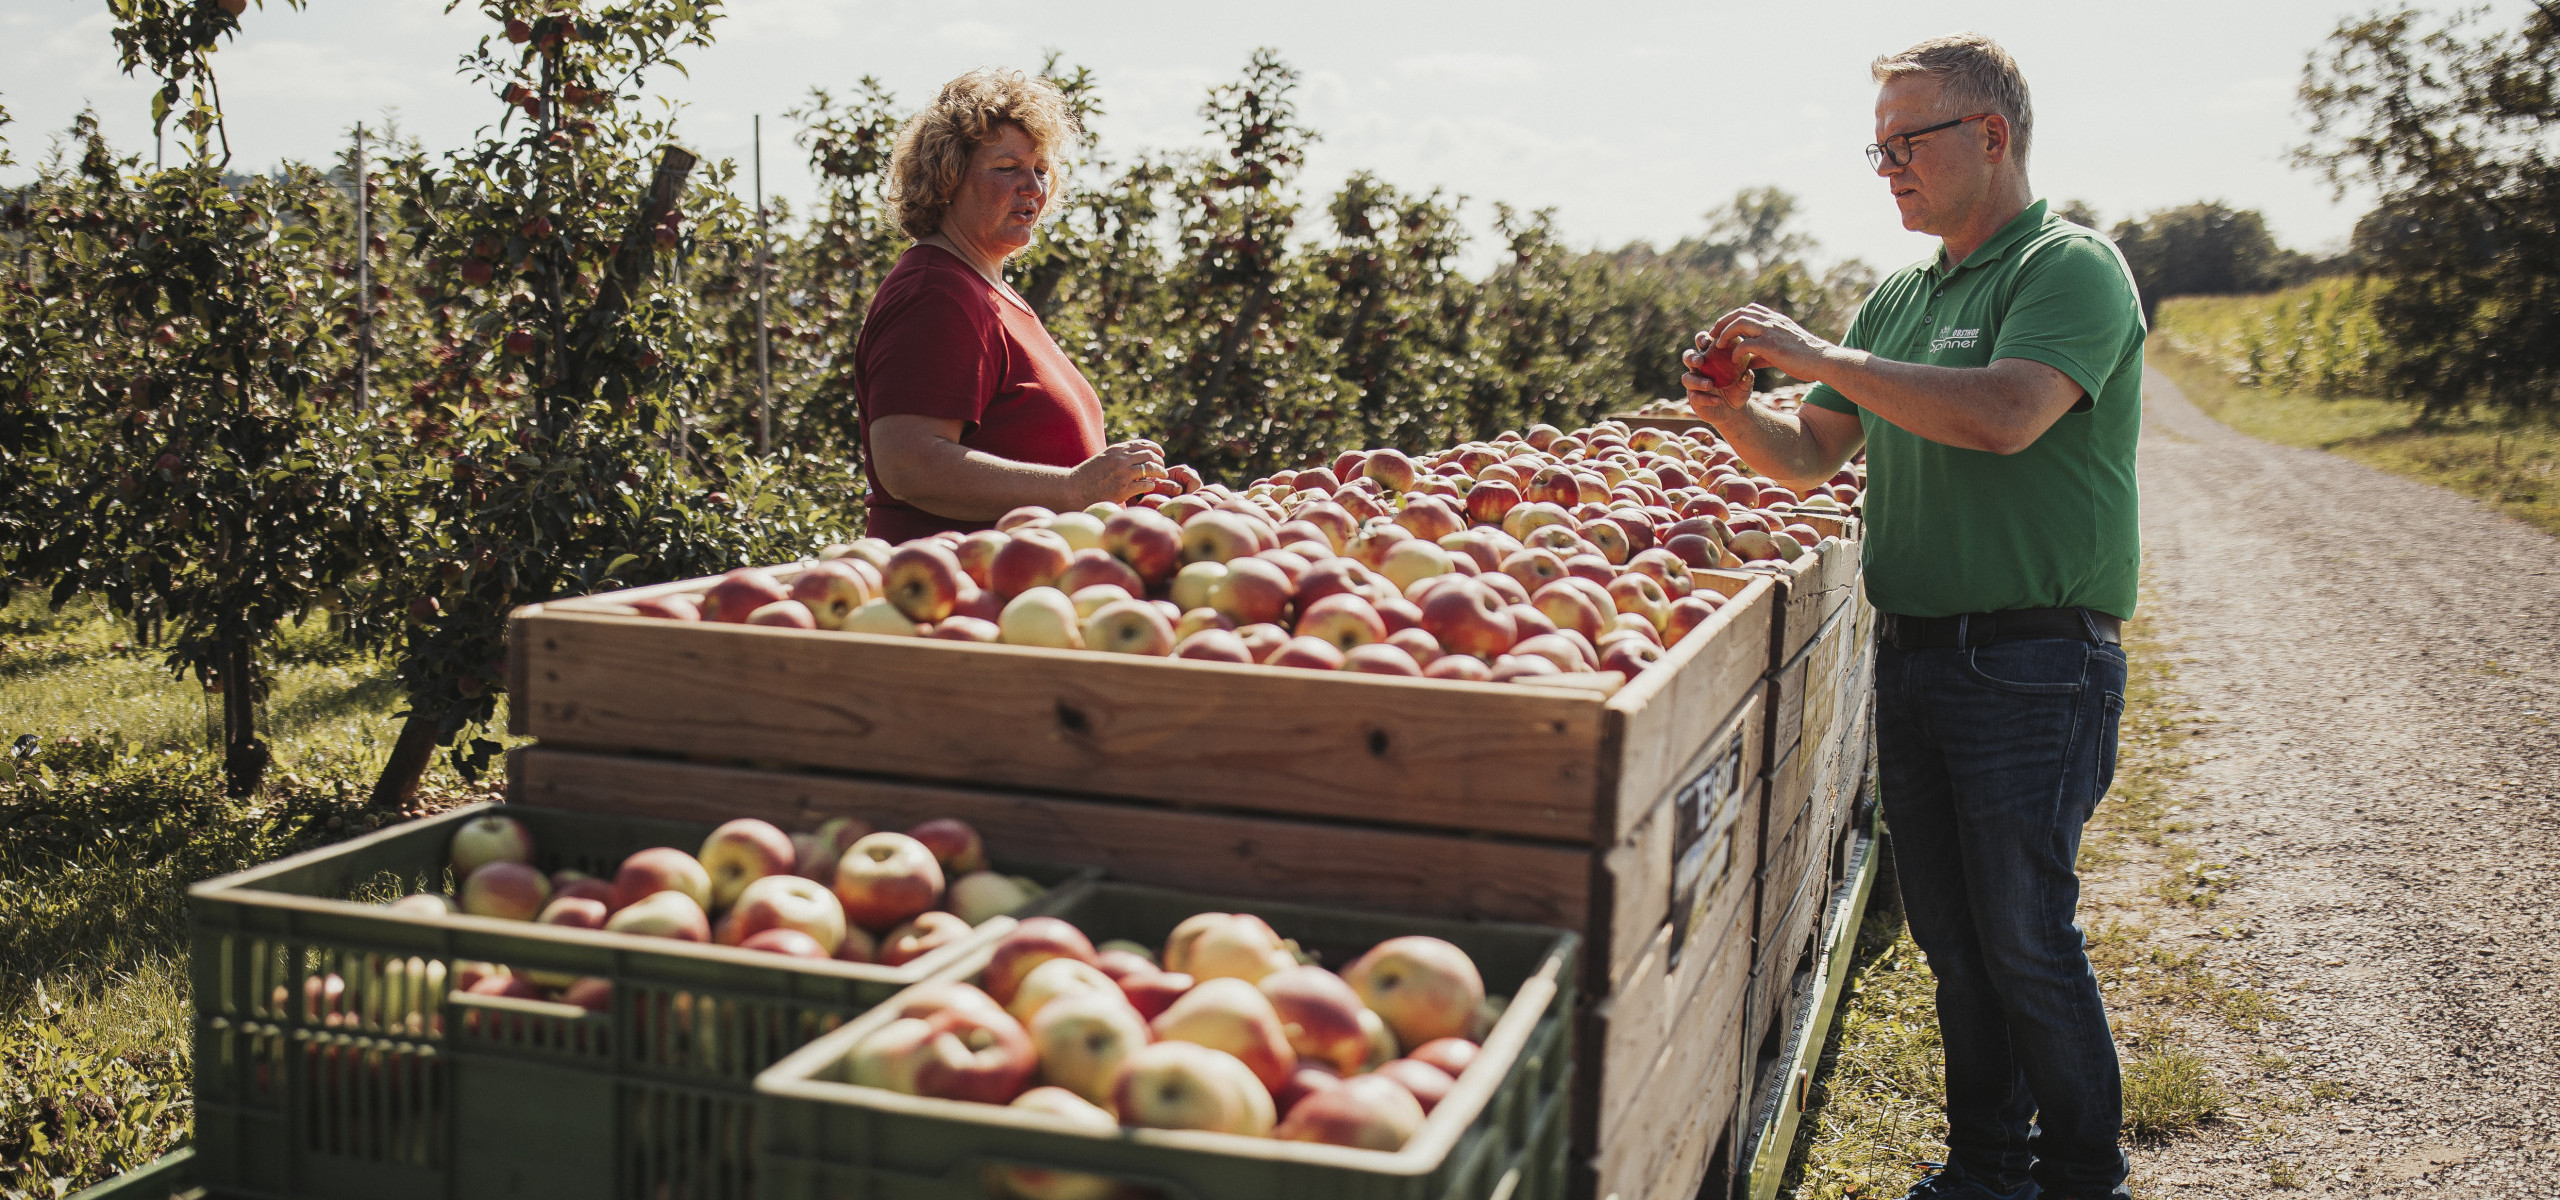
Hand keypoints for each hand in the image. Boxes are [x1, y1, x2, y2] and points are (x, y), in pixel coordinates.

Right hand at [1069, 439, 1166, 505]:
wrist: (1073, 488)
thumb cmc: (1088, 475)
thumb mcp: (1104, 458)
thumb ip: (1119, 455)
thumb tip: (1136, 455)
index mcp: (1116, 450)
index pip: (1142, 444)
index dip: (1155, 448)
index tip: (1160, 454)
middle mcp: (1120, 459)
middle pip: (1149, 455)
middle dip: (1159, 461)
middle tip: (1162, 468)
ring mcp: (1122, 474)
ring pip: (1151, 468)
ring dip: (1160, 472)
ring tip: (1162, 476)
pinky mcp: (1122, 489)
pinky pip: (1146, 484)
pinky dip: (1151, 485)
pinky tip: (1150, 487)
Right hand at [1680, 310, 1753, 416]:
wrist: (1734, 410)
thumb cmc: (1740, 389)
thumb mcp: (1746, 382)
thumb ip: (1746, 376)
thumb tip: (1747, 372)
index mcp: (1710, 357)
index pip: (1702, 342)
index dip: (1702, 339)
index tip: (1708, 342)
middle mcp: (1699, 368)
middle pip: (1687, 357)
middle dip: (1691, 357)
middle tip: (1700, 361)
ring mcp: (1694, 383)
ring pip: (1686, 378)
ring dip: (1697, 380)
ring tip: (1709, 384)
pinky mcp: (1693, 399)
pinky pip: (1695, 397)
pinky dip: (1706, 398)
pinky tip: (1717, 400)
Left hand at [1701, 304, 1833, 380]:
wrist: (1823, 361)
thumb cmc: (1804, 359)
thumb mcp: (1780, 351)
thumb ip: (1761, 353)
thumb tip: (1745, 362)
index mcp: (1776, 320)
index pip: (1749, 309)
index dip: (1732, 317)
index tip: (1722, 328)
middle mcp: (1772, 321)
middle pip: (1740, 313)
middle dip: (1723, 323)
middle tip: (1712, 335)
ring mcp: (1771, 331)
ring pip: (1740, 323)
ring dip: (1725, 333)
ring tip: (1717, 345)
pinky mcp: (1771, 345)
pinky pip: (1746, 344)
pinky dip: (1736, 351)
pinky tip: (1733, 360)